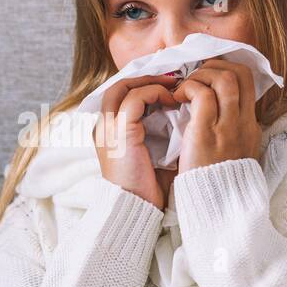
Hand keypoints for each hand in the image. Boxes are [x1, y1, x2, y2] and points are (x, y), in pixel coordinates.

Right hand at [93, 74, 180, 211]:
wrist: (138, 210)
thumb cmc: (149, 189)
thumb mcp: (153, 154)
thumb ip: (160, 132)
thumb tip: (184, 112)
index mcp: (107, 133)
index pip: (120, 96)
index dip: (143, 85)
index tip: (170, 85)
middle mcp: (102, 127)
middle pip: (118, 85)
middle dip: (147, 77)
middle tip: (173, 78)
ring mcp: (107, 128)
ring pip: (123, 86)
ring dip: (151, 82)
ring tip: (174, 85)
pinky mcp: (119, 132)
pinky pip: (135, 98)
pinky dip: (155, 93)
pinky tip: (172, 100)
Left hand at [171, 58, 261, 172]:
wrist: (216, 208)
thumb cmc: (216, 182)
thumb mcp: (232, 154)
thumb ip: (228, 131)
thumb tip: (212, 110)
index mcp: (250, 127)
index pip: (248, 82)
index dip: (226, 69)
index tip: (207, 75)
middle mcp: (244, 123)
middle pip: (241, 72)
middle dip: (215, 65)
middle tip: (195, 75)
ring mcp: (227, 127)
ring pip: (225, 78)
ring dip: (201, 74)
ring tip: (185, 87)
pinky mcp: (207, 133)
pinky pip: (202, 95)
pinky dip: (189, 88)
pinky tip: (177, 98)